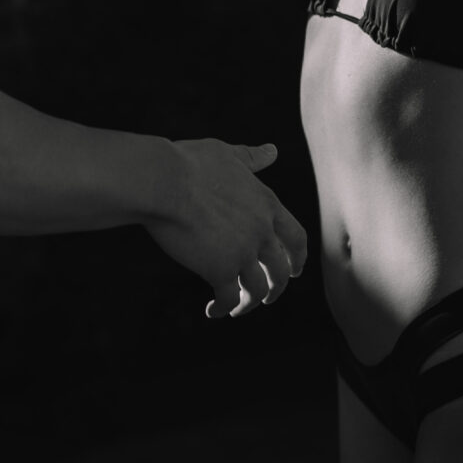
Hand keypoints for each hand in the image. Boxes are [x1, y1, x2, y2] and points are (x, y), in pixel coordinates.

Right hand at [145, 140, 308, 320]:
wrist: (164, 182)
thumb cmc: (189, 163)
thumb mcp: (227, 154)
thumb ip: (251, 158)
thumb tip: (272, 151)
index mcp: (267, 204)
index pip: (295, 237)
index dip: (298, 257)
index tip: (295, 270)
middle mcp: (261, 231)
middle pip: (280, 270)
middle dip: (276, 287)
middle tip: (267, 297)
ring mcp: (243, 253)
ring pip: (257, 290)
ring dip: (249, 303)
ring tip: (236, 309)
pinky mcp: (220, 270)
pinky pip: (228, 299)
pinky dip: (223, 309)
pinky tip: (212, 311)